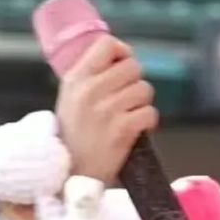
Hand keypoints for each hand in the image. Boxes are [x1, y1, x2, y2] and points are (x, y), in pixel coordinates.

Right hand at [55, 36, 157, 185]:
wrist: (70, 175)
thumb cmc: (72, 137)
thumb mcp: (69, 99)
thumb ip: (89, 77)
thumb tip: (118, 57)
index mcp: (75, 79)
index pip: (106, 44)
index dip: (121, 52)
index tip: (121, 66)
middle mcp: (89, 90)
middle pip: (133, 66)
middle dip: (134, 83)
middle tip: (125, 100)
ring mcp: (106, 110)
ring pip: (144, 89)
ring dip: (141, 104)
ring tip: (126, 117)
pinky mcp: (122, 130)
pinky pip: (150, 113)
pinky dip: (147, 123)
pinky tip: (134, 131)